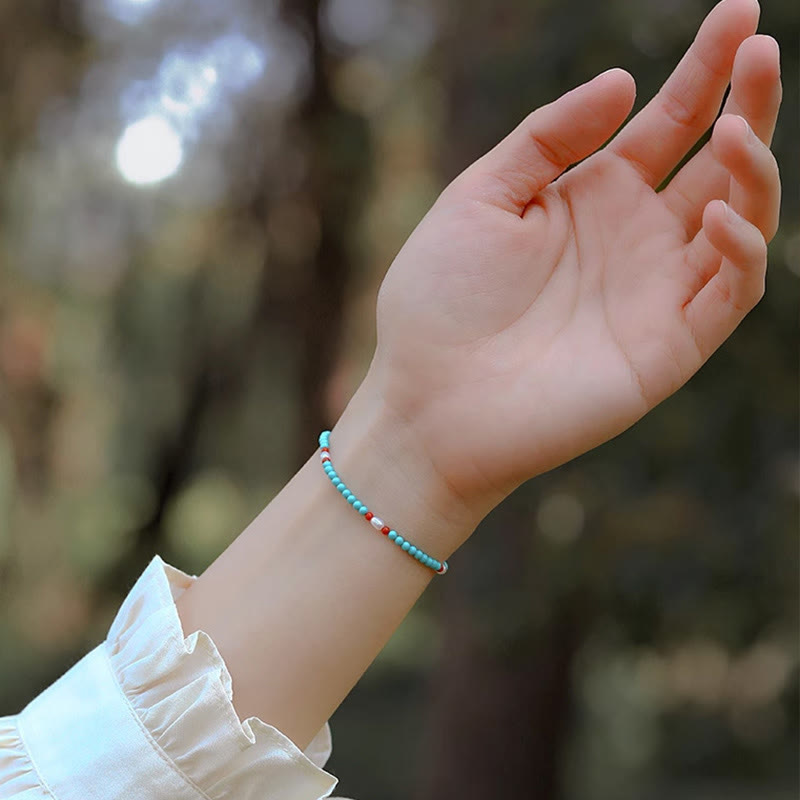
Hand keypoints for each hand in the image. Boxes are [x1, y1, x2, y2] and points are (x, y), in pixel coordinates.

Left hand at [356, 0, 780, 530]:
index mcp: (590, 199)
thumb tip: (623, 80)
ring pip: (741, 219)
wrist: (429, 400)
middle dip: (748, 100)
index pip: (666, 124)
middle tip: (761, 44)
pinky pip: (730, 292)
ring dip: (753, 169)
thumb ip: (546, 139)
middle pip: (717, 161)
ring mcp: (656, 293)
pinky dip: (740, 249)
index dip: (705, 68)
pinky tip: (717, 211)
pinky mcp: (669, 347)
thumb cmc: (441, 302)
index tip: (738, 10)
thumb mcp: (480, 198)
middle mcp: (633, 240)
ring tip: (734, 126)